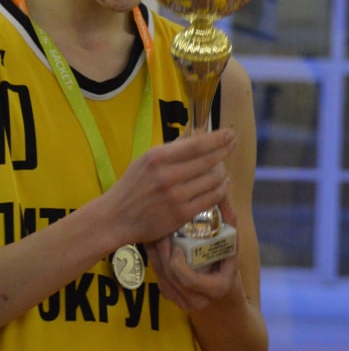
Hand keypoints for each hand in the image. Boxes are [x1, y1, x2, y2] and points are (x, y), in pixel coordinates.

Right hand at [110, 128, 235, 245]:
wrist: (116, 218)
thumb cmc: (133, 186)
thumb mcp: (146, 160)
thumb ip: (172, 147)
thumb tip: (196, 133)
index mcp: (158, 158)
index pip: (197, 144)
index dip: (219, 138)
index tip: (230, 134)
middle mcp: (168, 176)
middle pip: (210, 160)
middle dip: (225, 152)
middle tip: (231, 147)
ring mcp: (177, 196)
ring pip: (215, 179)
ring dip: (223, 172)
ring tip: (221, 170)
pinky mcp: (182, 214)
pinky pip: (213, 197)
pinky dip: (221, 189)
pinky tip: (221, 185)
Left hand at [146, 199, 241, 312]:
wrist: (224, 295)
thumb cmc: (230, 265)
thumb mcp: (234, 246)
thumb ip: (229, 221)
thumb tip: (222, 193)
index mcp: (215, 289)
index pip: (189, 279)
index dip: (178, 264)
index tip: (176, 248)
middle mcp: (196, 301)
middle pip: (170, 277)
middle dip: (161, 254)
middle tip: (159, 232)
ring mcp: (181, 302)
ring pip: (161, 279)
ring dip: (154, 256)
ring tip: (152, 235)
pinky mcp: (170, 298)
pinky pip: (159, 280)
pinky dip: (154, 262)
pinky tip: (152, 245)